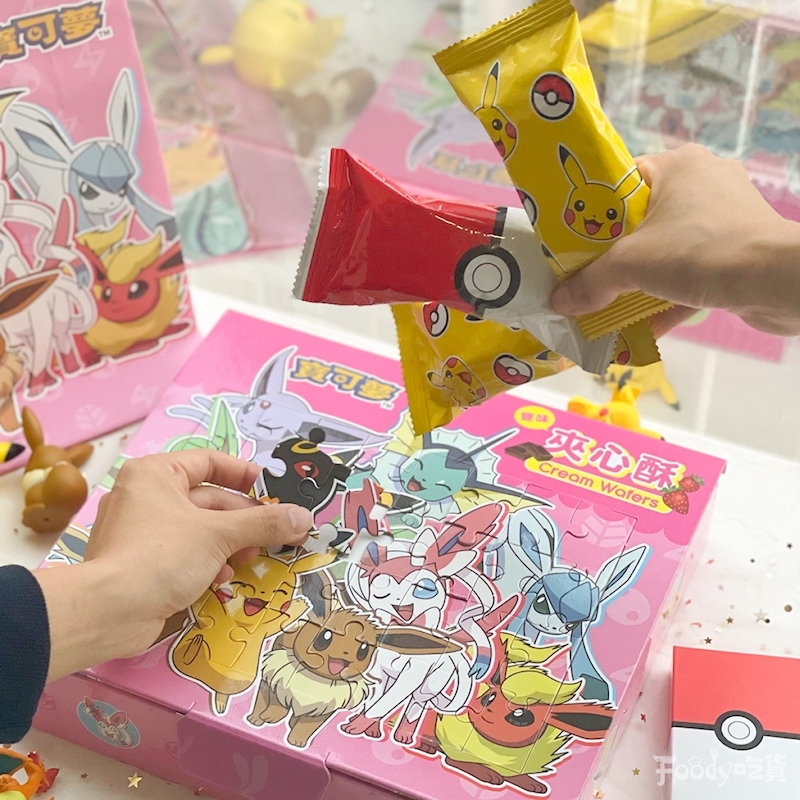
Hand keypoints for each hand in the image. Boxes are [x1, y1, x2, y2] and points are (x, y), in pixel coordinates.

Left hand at [35, 451, 312, 679]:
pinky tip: (221, 578)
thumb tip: (304, 517)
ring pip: (197, 527)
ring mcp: (139, 530)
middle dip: (242, 519)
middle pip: (207, 498)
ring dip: (228, 543)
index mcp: (156, 473)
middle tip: (273, 533)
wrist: (108, 612)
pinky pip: (181, 550)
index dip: (244, 475)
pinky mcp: (139, 561)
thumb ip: (264, 523)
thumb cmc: (162, 556)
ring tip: (249, 559)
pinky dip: (205, 560)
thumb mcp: (220, 535)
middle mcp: (144, 494)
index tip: (273, 492)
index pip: (210, 461)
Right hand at [551, 143, 799, 336]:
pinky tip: (642, 328)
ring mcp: (724, 218)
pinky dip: (667, 297)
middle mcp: (702, 183)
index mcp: (677, 166)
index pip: (621, 180)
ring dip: (638, 281)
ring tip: (608, 306)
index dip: (593, 210)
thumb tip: (558, 303)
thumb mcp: (631, 264)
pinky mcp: (738, 250)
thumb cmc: (699, 251)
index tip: (571, 240)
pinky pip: (690, 272)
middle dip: (613, 255)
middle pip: (641, 220)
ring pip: (666, 249)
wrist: (777, 282)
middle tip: (585, 276)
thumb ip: (590, 283)